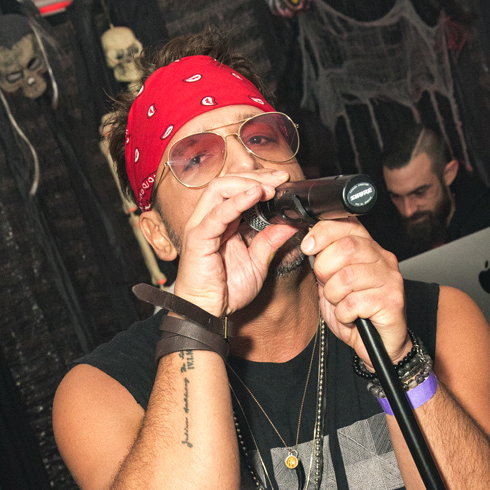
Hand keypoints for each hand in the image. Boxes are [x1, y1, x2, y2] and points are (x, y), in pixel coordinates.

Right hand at [172, 170, 297, 317]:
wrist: (206, 313)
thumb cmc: (224, 291)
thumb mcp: (257, 263)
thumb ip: (271, 241)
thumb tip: (291, 224)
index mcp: (222, 223)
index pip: (236, 190)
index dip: (259, 181)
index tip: (283, 181)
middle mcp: (209, 219)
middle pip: (227, 183)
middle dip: (255, 176)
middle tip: (279, 178)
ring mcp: (201, 226)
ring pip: (219, 189)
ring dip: (246, 183)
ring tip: (268, 187)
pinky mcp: (199, 238)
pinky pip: (217, 213)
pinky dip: (237, 201)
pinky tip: (255, 195)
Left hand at [299, 217, 409, 365]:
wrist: (376, 344)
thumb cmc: (355, 312)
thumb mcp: (332, 282)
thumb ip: (324, 261)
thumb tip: (309, 243)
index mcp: (369, 248)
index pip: (348, 225)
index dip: (323, 232)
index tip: (307, 246)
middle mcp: (383, 259)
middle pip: (347, 248)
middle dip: (325, 268)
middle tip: (326, 284)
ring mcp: (390, 280)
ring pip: (348, 277)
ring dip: (333, 295)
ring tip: (339, 304)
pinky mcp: (392, 302)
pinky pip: (354, 303)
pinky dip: (343, 314)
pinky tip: (350, 317)